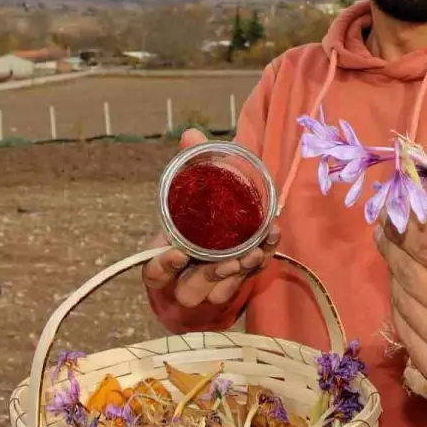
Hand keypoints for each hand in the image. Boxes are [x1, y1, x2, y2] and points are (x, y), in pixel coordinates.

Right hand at [141, 128, 279, 308]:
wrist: (203, 268)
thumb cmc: (187, 231)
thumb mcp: (182, 204)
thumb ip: (189, 170)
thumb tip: (192, 135)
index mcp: (161, 265)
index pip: (155, 272)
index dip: (163, 266)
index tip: (177, 254)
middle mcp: (182, 283)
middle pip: (192, 288)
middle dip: (212, 275)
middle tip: (232, 260)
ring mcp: (209, 292)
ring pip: (222, 291)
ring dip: (239, 274)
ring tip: (254, 253)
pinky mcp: (235, 288)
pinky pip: (248, 280)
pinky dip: (261, 262)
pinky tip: (271, 241)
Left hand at [375, 221, 426, 410]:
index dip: (406, 228)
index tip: (392, 213)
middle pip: (412, 275)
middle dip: (392, 247)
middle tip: (382, 230)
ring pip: (404, 305)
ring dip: (394, 277)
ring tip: (394, 259)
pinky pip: (407, 337)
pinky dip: (400, 311)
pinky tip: (403, 294)